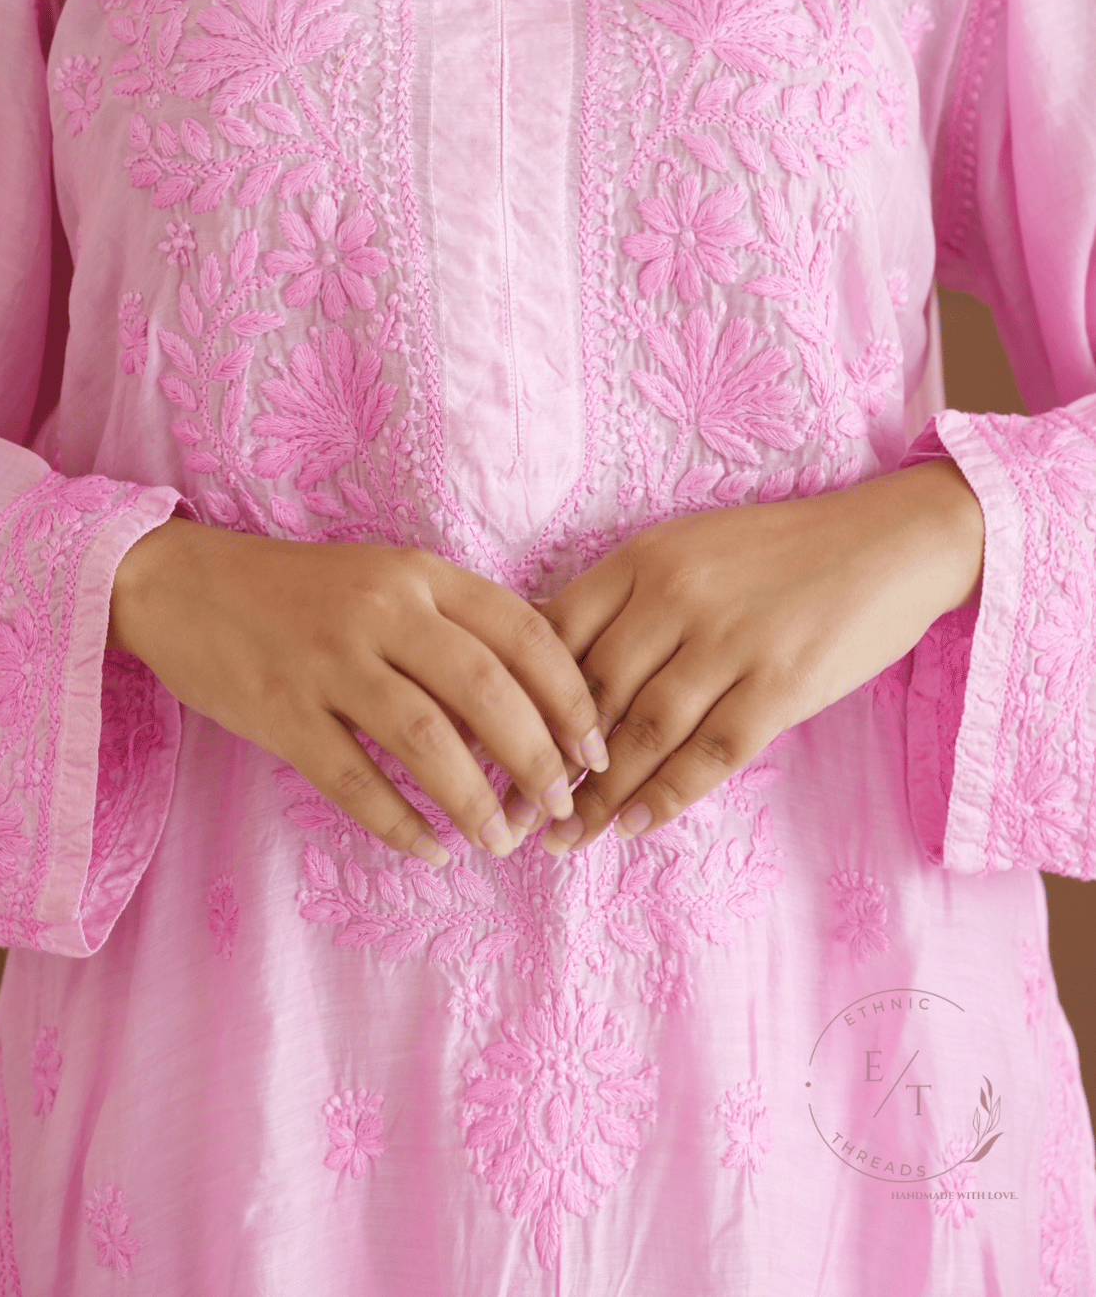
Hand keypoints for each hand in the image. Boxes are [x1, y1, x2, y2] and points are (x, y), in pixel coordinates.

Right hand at [107, 519, 603, 863]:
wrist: (185, 584)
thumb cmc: (305, 592)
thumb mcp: (388, 580)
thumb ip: (456, 624)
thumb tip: (540, 701)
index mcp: (419, 573)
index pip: (522, 632)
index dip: (569, 696)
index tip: (594, 749)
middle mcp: (381, 610)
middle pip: (486, 690)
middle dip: (536, 758)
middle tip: (559, 806)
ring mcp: (328, 661)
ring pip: (426, 740)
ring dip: (474, 800)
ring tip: (501, 840)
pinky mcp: (281, 712)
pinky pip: (353, 780)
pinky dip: (399, 823)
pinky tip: (428, 850)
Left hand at [523, 460, 983, 854]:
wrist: (891, 541)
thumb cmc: (782, 550)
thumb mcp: (691, 547)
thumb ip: (628, 597)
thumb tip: (550, 657)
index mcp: (646, 558)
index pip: (557, 634)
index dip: (518, 697)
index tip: (486, 746)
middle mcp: (678, 597)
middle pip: (591, 693)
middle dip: (545, 761)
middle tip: (513, 812)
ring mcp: (730, 642)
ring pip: (642, 732)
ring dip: (598, 795)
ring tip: (566, 837)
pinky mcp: (781, 685)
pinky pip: (710, 753)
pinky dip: (666, 795)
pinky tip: (635, 826)